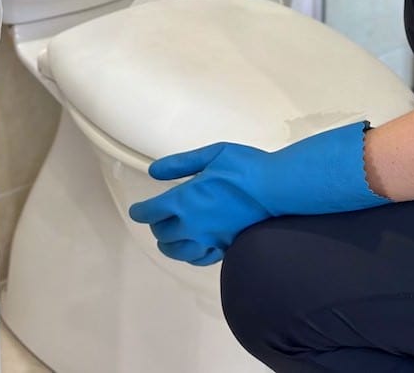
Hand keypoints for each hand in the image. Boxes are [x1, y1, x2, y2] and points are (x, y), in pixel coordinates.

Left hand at [128, 121, 388, 265]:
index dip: (141, 211)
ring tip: (168, 238)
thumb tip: (154, 171)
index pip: (152, 211)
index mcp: (184, 200)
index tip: (138, 209)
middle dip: (156, 224)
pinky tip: (191, 249)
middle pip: (162, 232)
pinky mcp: (224, 248)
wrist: (274, 190)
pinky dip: (189, 255)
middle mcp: (191, 224)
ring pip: (177, 251)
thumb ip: (180, 163)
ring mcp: (208, 239)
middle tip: (157, 217)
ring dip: (168, 244)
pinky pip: (199, 259)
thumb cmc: (245, 168)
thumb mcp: (211, 155)